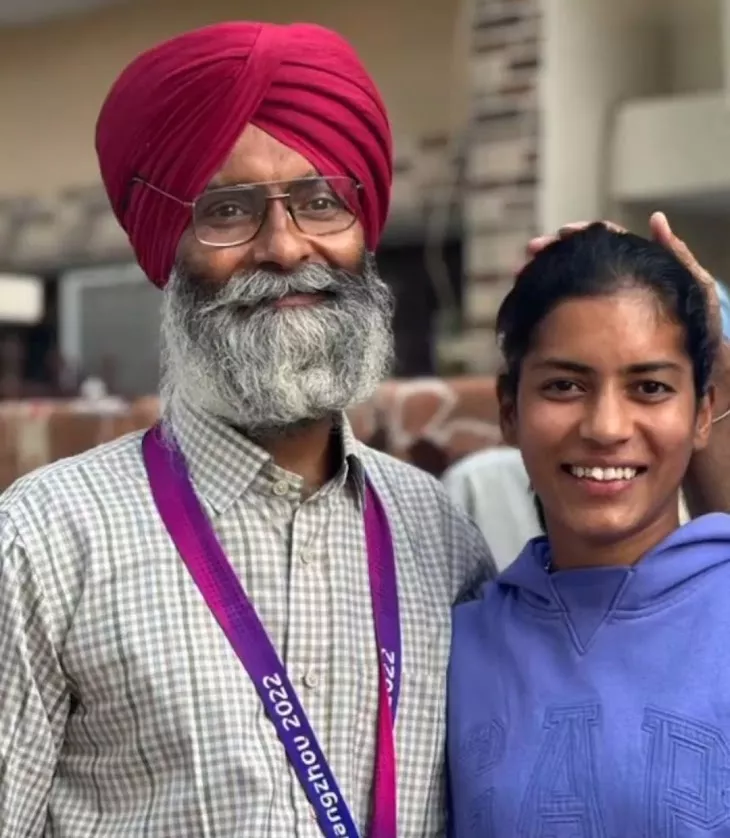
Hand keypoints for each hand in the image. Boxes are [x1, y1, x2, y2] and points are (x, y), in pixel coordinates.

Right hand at [525, 214, 722, 343]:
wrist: (694, 377)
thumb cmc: (699, 339)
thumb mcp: (695, 294)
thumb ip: (678, 259)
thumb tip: (656, 221)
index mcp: (638, 272)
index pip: (605, 243)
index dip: (581, 234)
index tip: (560, 233)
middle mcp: (618, 288)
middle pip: (579, 259)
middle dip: (552, 251)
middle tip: (531, 252)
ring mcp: (606, 311)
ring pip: (568, 284)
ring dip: (543, 275)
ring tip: (522, 273)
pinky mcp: (597, 333)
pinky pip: (568, 312)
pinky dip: (547, 302)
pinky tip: (529, 298)